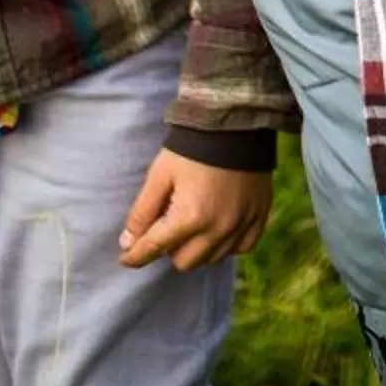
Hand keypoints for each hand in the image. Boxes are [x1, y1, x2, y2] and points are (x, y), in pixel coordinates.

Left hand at [120, 151, 273, 271]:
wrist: (236, 122)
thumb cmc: (192, 147)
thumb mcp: (160, 175)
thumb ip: (142, 212)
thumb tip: (127, 243)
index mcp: (189, 217)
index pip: (154, 248)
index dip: (134, 256)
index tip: (125, 258)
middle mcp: (218, 228)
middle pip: (183, 262)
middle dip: (169, 248)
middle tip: (167, 226)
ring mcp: (242, 225)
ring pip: (211, 259)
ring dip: (197, 248)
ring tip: (192, 224)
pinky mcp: (259, 217)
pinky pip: (240, 249)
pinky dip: (226, 244)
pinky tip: (217, 228)